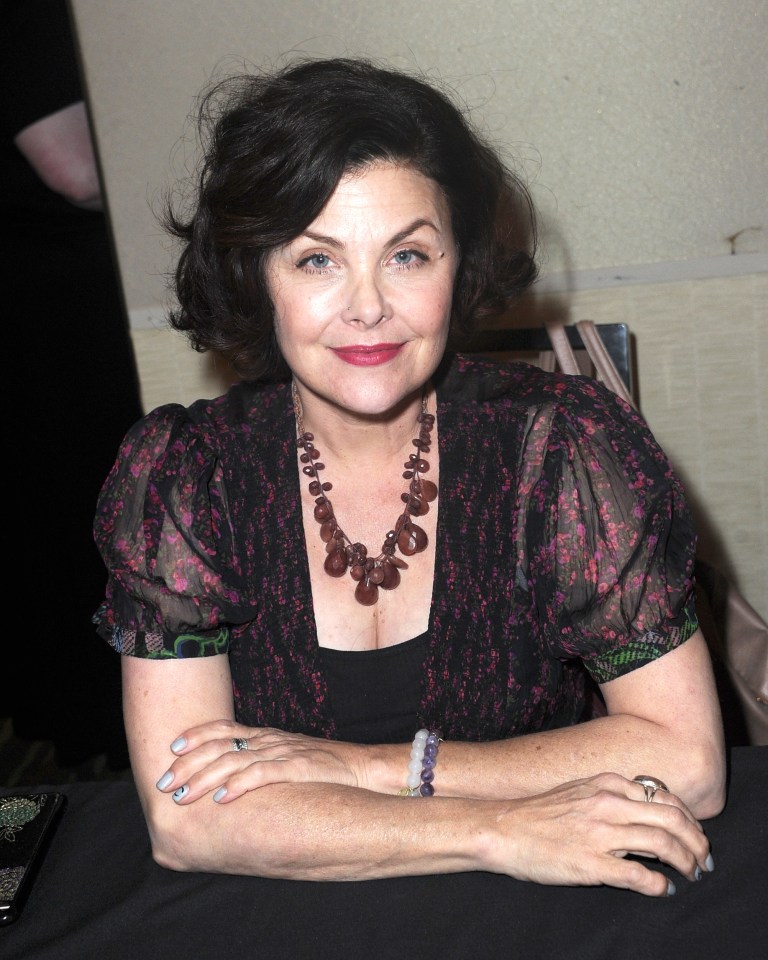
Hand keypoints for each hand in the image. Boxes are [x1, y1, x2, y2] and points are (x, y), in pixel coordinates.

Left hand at [155, 720, 367, 803]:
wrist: (363, 768)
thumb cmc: (326, 768)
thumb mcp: (289, 757)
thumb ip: (263, 760)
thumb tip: (234, 777)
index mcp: (267, 735)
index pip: (224, 728)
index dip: (196, 735)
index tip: (172, 748)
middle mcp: (270, 740)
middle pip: (220, 746)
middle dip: (188, 764)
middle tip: (163, 781)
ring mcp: (283, 753)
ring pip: (234, 761)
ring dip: (203, 778)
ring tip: (181, 794)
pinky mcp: (297, 768)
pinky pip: (262, 774)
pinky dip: (238, 786)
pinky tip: (220, 798)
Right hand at [482, 772, 712, 896]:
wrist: (502, 829)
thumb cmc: (538, 813)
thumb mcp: (579, 789)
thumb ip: (611, 793)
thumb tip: (645, 807)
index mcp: (607, 784)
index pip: (665, 797)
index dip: (689, 818)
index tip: (695, 833)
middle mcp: (609, 804)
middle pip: (672, 820)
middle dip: (696, 842)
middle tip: (703, 859)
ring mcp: (601, 833)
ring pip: (663, 845)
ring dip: (685, 863)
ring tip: (691, 874)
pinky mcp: (592, 863)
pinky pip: (638, 874)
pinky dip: (658, 884)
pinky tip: (663, 889)